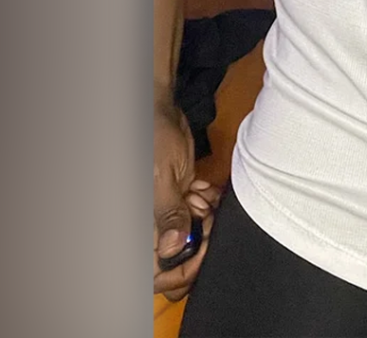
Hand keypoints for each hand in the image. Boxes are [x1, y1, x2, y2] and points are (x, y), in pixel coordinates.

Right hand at [153, 94, 218, 300]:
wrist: (159, 110)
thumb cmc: (155, 140)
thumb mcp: (162, 177)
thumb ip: (168, 213)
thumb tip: (171, 248)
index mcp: (143, 226)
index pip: (157, 273)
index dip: (181, 271)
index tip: (203, 252)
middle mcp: (152, 225)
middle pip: (180, 258)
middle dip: (200, 240)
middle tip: (205, 215)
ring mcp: (168, 212)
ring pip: (194, 235)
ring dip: (206, 219)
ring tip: (202, 197)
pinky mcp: (180, 198)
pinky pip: (199, 213)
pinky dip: (208, 203)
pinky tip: (205, 189)